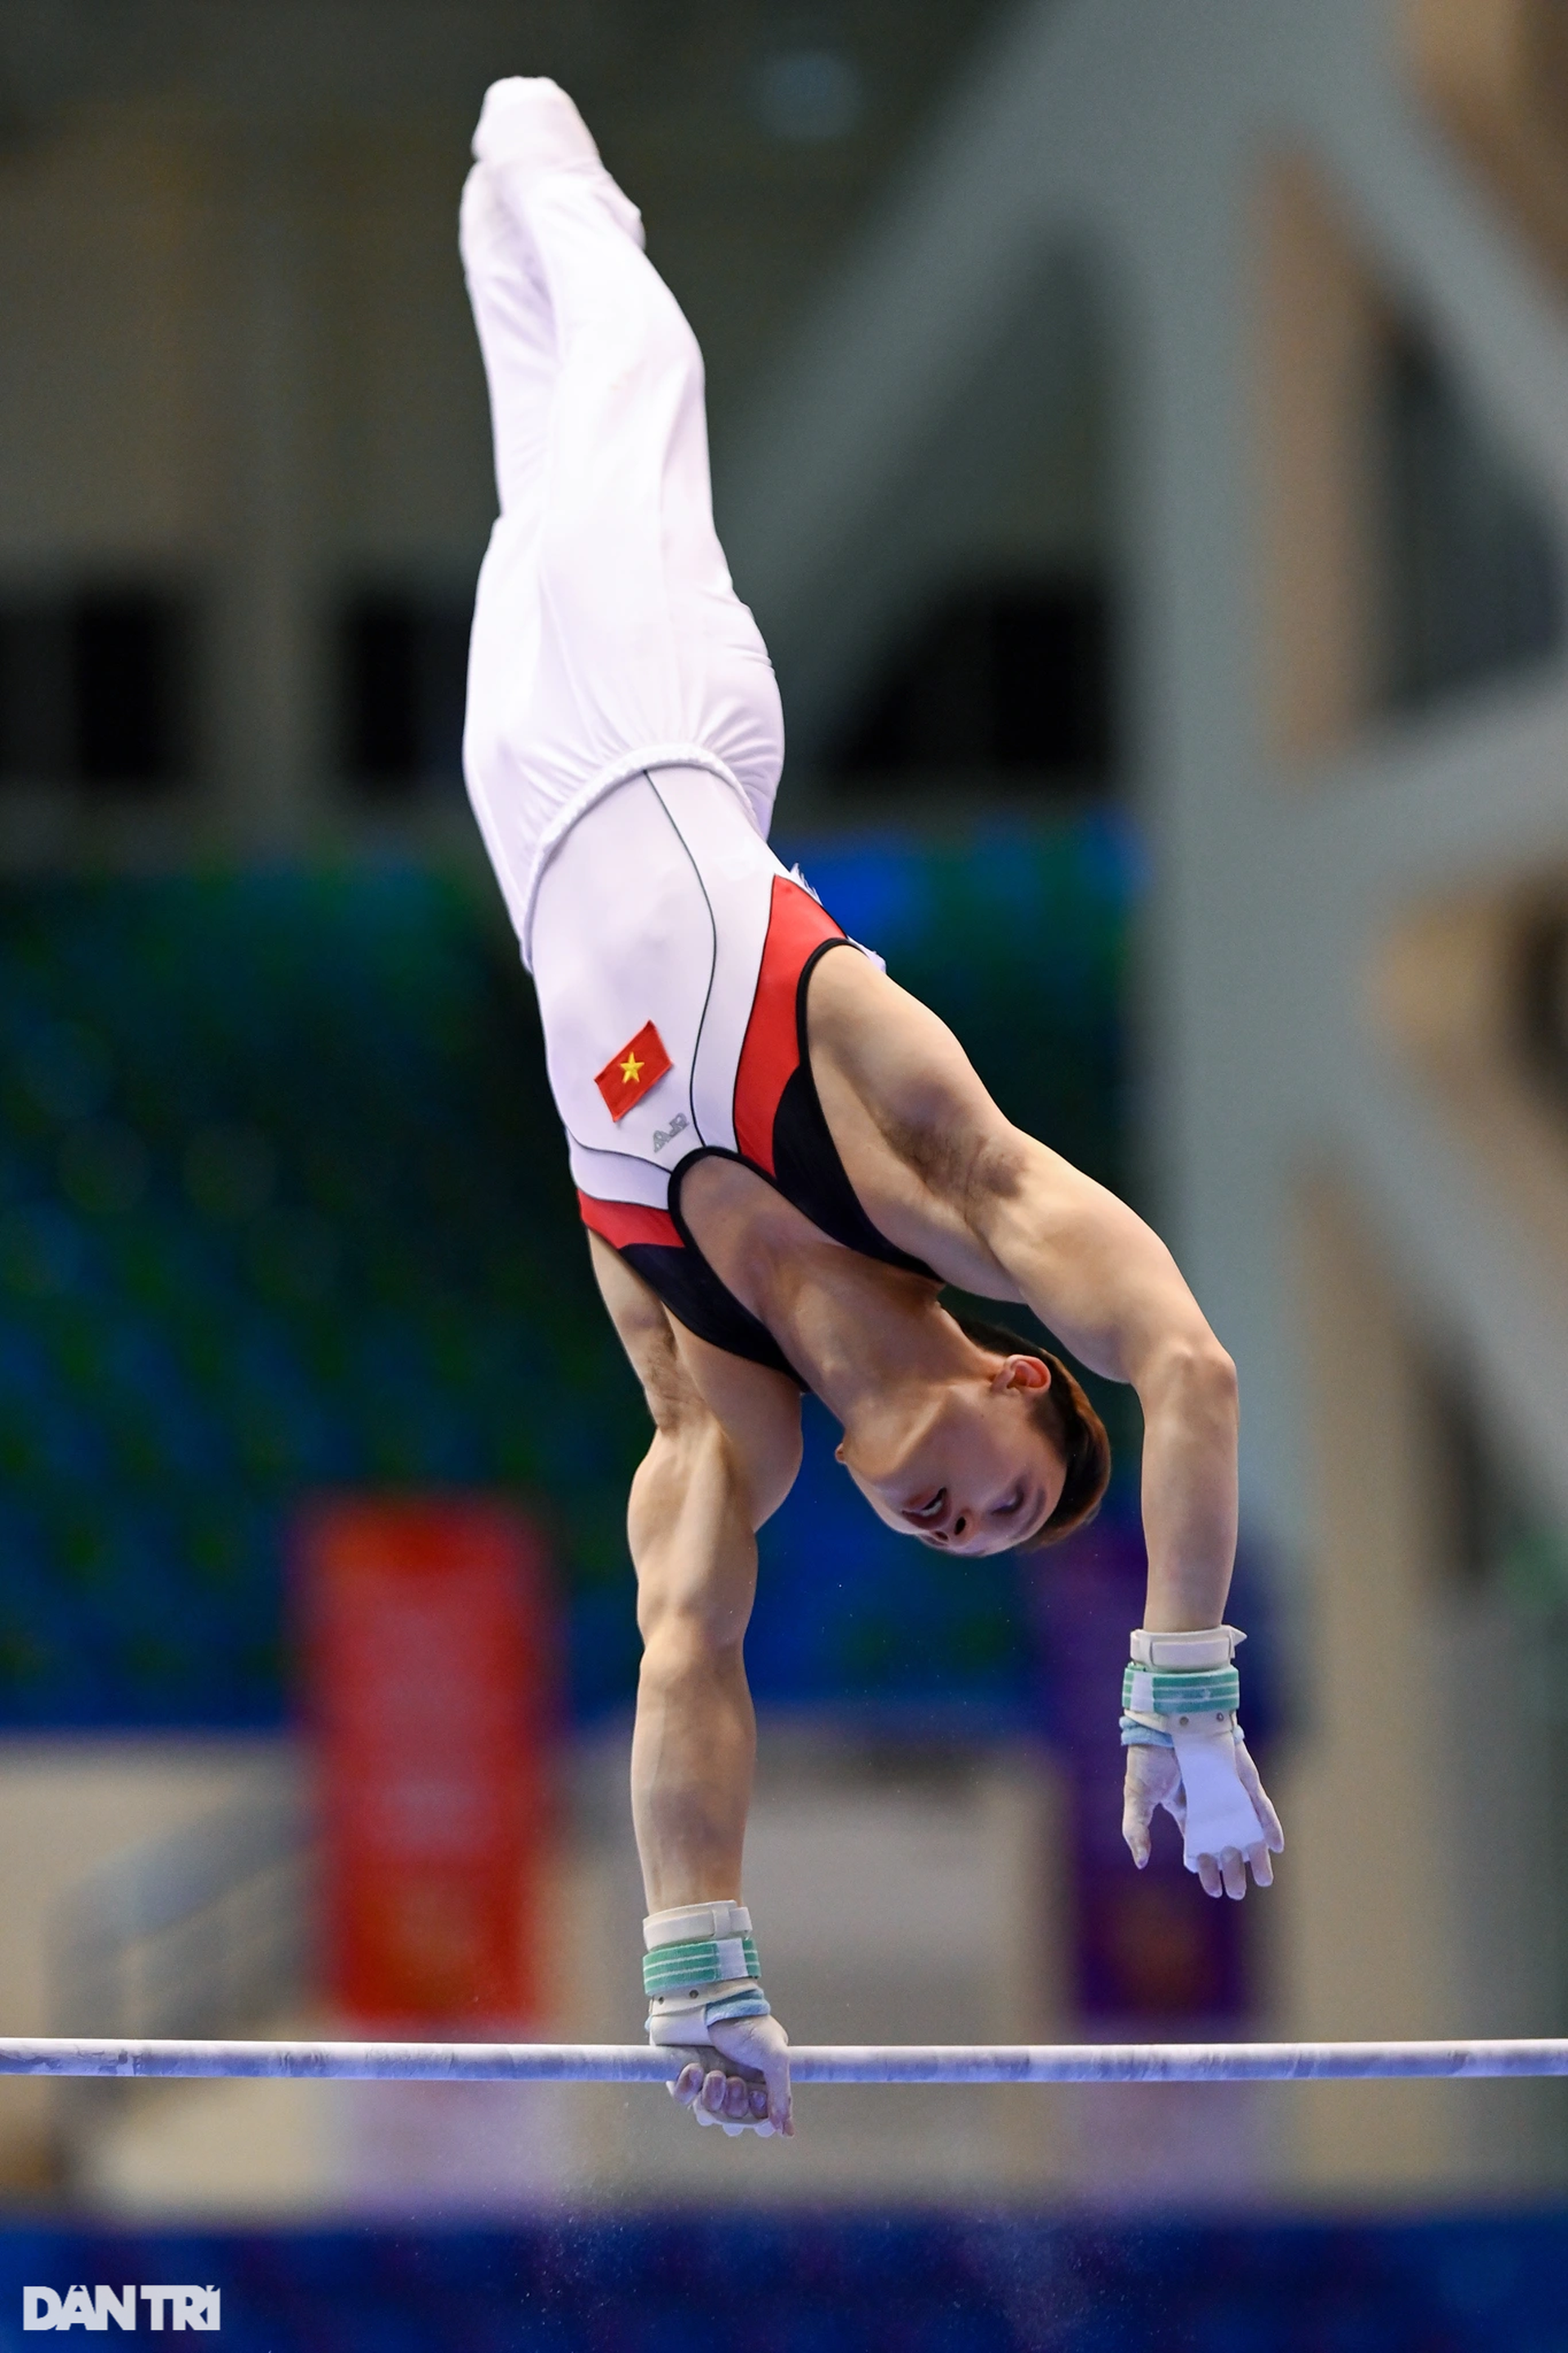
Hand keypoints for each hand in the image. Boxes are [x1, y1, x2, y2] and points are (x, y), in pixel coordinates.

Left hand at [668, 2011, 792, 2137]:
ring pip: (708, 2114)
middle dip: (735, 2106)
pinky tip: (695, 2069)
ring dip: (714, 2097)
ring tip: (717, 2074)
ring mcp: (706, 2083)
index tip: (758, 2101)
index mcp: (757, 2083)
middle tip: (736, 2083)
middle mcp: (732, 2087)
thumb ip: (782, 2095)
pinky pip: (683, 2098)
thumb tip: (788, 2133)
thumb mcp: (774, 2056)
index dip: (758, 2120)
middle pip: (733, 2123)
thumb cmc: (748, 2022)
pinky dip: (689, 2087)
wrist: (713, 1997)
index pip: (759, 2120)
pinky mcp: (682, 2077)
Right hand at [1121, 1736, 1282, 1899]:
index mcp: (1186, 1810)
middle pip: (1226, 1844)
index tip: (1213, 1890)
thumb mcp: (1137, 1796)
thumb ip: (1136, 1829)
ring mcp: (1229, 1793)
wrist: (1167, 1719)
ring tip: (1264, 1880)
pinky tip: (1275, 1846)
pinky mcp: (1243, 1780)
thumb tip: (1140, 1862)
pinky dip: (1269, 1825)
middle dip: (1232, 1869)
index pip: (1200, 1845)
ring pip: (1246, 1830)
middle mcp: (1211, 1805)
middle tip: (1238, 1892)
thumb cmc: (1149, 1756)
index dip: (1206, 1868)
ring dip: (1256, 1854)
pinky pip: (1260, 1806)